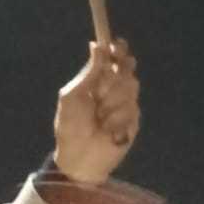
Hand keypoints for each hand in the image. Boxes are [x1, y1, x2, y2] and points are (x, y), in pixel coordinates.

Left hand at [54, 39, 139, 183]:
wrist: (78, 158)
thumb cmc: (70, 128)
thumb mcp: (72, 97)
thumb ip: (88, 73)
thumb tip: (96, 46)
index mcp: (98, 82)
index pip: (114, 59)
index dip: (118, 50)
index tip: (116, 45)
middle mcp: (114, 89)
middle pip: (127, 69)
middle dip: (113, 79)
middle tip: (100, 93)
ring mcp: (126, 104)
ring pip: (130, 87)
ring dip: (111, 103)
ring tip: (98, 119)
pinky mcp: (133, 120)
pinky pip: (131, 109)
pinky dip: (115, 119)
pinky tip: (106, 130)